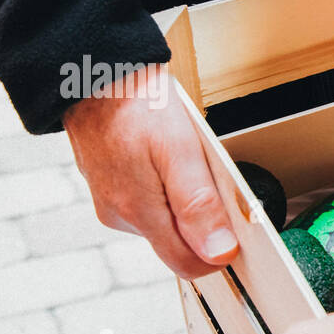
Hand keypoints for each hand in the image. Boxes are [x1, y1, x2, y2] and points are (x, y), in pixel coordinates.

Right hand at [63, 63, 238, 277]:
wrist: (93, 69)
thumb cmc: (136, 103)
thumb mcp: (178, 151)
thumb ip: (198, 205)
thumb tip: (219, 254)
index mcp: (137, 213)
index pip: (188, 264)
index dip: (219, 252)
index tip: (240, 228)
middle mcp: (120, 216)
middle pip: (178, 244)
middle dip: (204, 221)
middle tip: (211, 176)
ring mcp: (111, 202)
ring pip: (165, 222)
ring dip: (185, 201)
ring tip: (183, 159)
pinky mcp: (109, 187)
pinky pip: (149, 201)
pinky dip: (167, 187)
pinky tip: (166, 157)